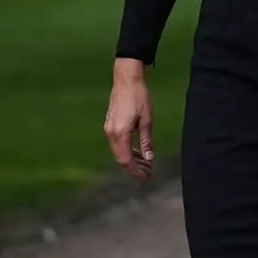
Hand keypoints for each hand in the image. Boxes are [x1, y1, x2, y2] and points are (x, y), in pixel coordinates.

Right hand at [104, 60, 154, 180]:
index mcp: (120, 133)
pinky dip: (127, 150)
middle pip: (121, 158)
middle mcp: (111, 133)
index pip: (126, 160)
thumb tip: (149, 158)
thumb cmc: (139, 97)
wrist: (126, 80)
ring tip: (146, 163)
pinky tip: (138, 151)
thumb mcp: (147, 119)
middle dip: (134, 167)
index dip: (135, 171)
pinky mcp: (110, 125)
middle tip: (149, 172)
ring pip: (119, 151)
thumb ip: (146, 140)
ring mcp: (108, 129)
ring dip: (131, 159)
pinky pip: (117, 144)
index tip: (146, 177)